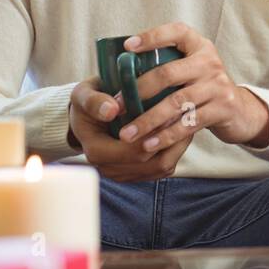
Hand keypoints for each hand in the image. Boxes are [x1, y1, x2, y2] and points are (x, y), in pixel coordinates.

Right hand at [68, 76, 193, 180]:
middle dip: (169, 138)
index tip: (167, 110)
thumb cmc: (89, 102)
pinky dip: (175, 150)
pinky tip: (179, 131)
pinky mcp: (137, 173)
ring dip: (176, 145)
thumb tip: (111, 110)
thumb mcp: (84, 95)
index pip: (131, 151)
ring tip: (184, 121)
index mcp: (96, 151)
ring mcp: (124, 174)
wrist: (89, 116)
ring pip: (161, 167)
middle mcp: (109, 168)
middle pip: (150, 162)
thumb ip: (94, 101)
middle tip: (182, 114)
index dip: (153, 133)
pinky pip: (163, 168)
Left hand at [115, 23, 268, 152]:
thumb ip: (169, 66)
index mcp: (199, 46)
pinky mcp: (222, 109)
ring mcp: (217, 85)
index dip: (152, 37)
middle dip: (139, 90)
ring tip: (127, 133)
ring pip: (176, 103)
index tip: (127, 47)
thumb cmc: (204, 88)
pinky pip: (188, 123)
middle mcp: (210, 62)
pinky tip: (149, 144)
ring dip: (148, 120)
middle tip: (117, 105)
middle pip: (168, 73)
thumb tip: (123, 74)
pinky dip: (166, 136)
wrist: (240, 111)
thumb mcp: (192, 69)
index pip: (176, 32)